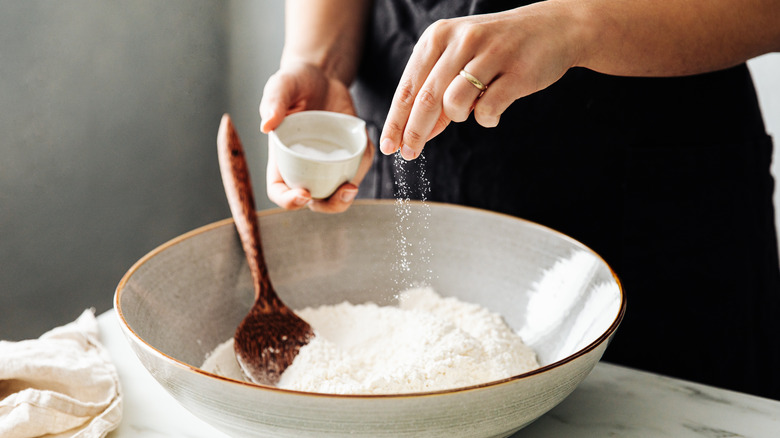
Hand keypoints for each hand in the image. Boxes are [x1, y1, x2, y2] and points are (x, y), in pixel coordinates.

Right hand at [259, 61, 374, 212]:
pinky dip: (363, 164)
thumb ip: (273, 102)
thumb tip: (266, 125)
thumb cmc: (295, 82)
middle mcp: (304, 166)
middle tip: (343, 191)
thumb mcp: (281, 86)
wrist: (321, 75)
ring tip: (352, 184)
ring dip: (347, 195)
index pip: (279, 191)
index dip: (289, 201)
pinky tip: (366, 149)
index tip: (304, 194)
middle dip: (329, 205)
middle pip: (314, 201)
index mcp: (282, 158)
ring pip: (338, 191)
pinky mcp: (348, 154)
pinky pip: (357, 167)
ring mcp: (327, 163)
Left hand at [379, 2, 581, 159]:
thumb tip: (415, 134)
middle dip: (414, 132)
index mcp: (439, 36)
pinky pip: (487, 111)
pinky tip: (493, 110)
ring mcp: (490, 54)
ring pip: (454, 104)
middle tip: (409, 154)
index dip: (396, 121)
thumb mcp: (459, 59)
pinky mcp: (516, 72)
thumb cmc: (498, 48)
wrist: (554, 29)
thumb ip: (437, 92)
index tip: (388, 146)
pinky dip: (486, 119)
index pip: (408, 87)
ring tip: (472, 108)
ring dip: (458, 117)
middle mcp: (461, 40)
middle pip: (426, 99)